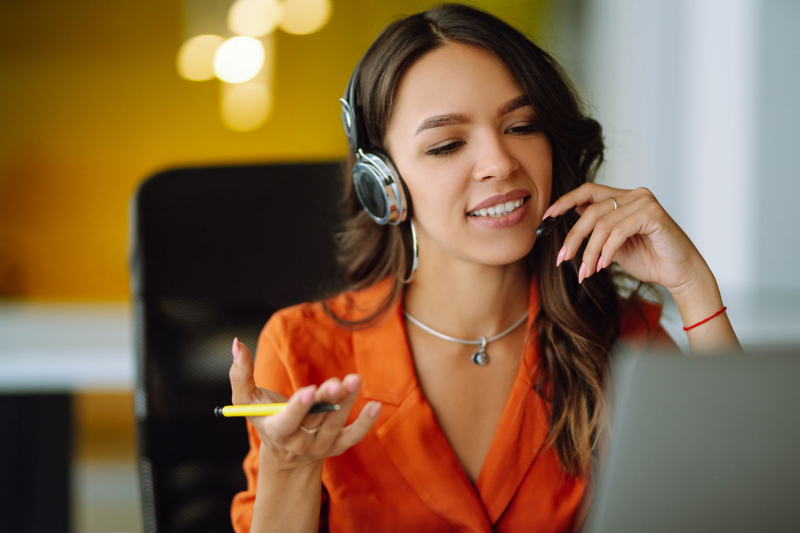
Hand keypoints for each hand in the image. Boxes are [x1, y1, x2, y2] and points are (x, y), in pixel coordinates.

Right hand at [228, 338, 381, 471]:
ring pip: (336, 422)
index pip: (287, 422)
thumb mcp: (246, 400)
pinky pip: (354, 435)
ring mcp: (321, 445)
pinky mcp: (339, 445)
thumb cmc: (265, 416)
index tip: (308, 390)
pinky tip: (375, 405)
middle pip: (316, 420)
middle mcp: (300, 442)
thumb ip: (240, 374)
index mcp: (277, 431)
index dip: (298, 408)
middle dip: (326, 401)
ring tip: (354, 380)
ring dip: (347, 401)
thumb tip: (237, 342)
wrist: (286, 452)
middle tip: (337, 383)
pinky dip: (365, 422)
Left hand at [541, 183, 708, 294]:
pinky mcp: (653, 215)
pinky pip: (618, 232)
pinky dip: (606, 251)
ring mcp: (645, 202)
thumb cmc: (649, 259)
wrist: (679, 274)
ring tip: (587, 270)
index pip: (588, 191)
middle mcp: (634, 195)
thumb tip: (569, 220)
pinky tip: (604, 265)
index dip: (564, 201)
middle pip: (590, 210)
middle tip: (562, 258)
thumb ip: (597, 229)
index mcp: (623, 198)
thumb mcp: (613, 243)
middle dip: (573, 237)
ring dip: (590, 251)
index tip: (546, 217)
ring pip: (602, 223)